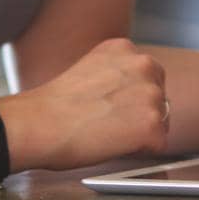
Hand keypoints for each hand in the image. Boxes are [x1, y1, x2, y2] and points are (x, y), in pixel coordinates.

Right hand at [0, 37, 168, 171]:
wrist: (38, 125)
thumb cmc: (52, 106)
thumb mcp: (89, 71)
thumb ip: (116, 76)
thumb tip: (129, 96)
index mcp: (124, 48)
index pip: (146, 76)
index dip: (129, 97)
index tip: (108, 106)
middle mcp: (143, 65)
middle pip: (158, 97)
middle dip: (140, 112)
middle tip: (108, 123)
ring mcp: (150, 94)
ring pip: (160, 121)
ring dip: (139, 132)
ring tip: (106, 133)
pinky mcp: (151, 124)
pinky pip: (157, 144)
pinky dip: (139, 150)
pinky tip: (112, 144)